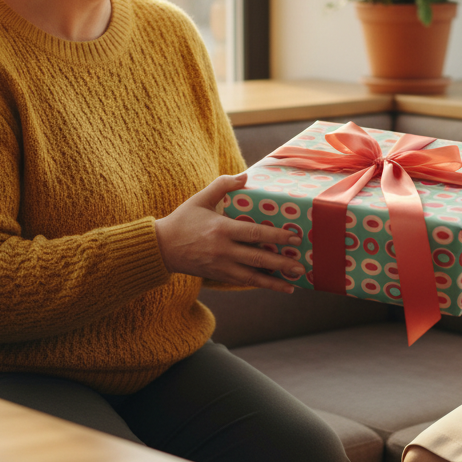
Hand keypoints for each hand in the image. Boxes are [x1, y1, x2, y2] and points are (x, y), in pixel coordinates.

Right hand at [154, 174, 303, 292]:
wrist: (161, 248)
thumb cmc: (182, 220)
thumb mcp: (200, 199)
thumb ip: (222, 185)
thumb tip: (245, 175)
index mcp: (221, 229)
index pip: (254, 234)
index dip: (275, 237)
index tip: (293, 238)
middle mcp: (223, 251)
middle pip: (257, 259)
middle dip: (281, 264)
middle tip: (300, 266)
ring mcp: (221, 266)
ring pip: (252, 277)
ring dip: (274, 282)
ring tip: (293, 284)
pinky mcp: (218, 276)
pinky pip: (243, 282)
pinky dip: (259, 285)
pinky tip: (274, 286)